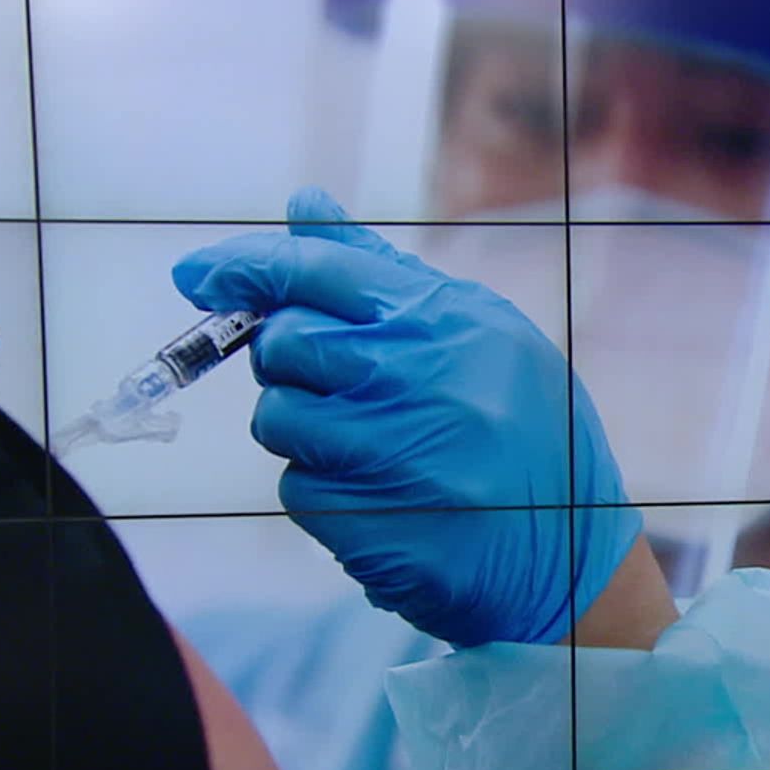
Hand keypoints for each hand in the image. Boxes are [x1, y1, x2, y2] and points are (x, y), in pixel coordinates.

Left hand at [172, 187, 640, 647]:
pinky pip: (297, 489)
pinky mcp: (371, 521)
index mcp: (453, 322)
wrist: (570, 562)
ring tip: (376, 451)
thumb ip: (387, 276)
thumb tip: (303, 208)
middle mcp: (426, 378)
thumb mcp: (480, 339)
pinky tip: (383, 498)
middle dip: (287, 363)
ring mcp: (397, 453)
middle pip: (286, 343)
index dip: (246, 266)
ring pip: (280, 419)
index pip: (322, 270)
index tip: (198, 275)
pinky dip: (325, 494)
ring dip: (306, 434)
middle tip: (334, 388)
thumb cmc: (524, 439)